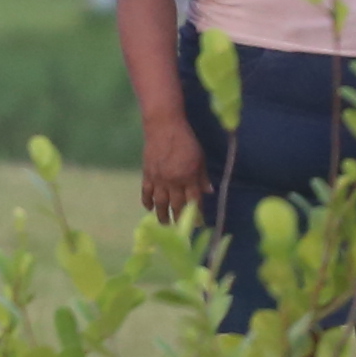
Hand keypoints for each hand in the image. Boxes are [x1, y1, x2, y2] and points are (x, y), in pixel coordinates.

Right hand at [138, 106, 206, 222]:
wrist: (164, 126)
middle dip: (180, 219)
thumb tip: (209, 192)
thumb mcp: (200, 157)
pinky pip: (146, 192)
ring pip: (160, 202)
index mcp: (189, 176)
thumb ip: (203, 176)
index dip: (197, 214)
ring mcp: (159, 178)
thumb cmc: (186, 140)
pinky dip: (147, 201)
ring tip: (165, 224)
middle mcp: (174, 180)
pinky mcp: (147, 173)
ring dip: (162, 215)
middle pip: (176, 205)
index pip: (194, 201)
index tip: (199, 224)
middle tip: (181, 230)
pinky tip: (148, 209)